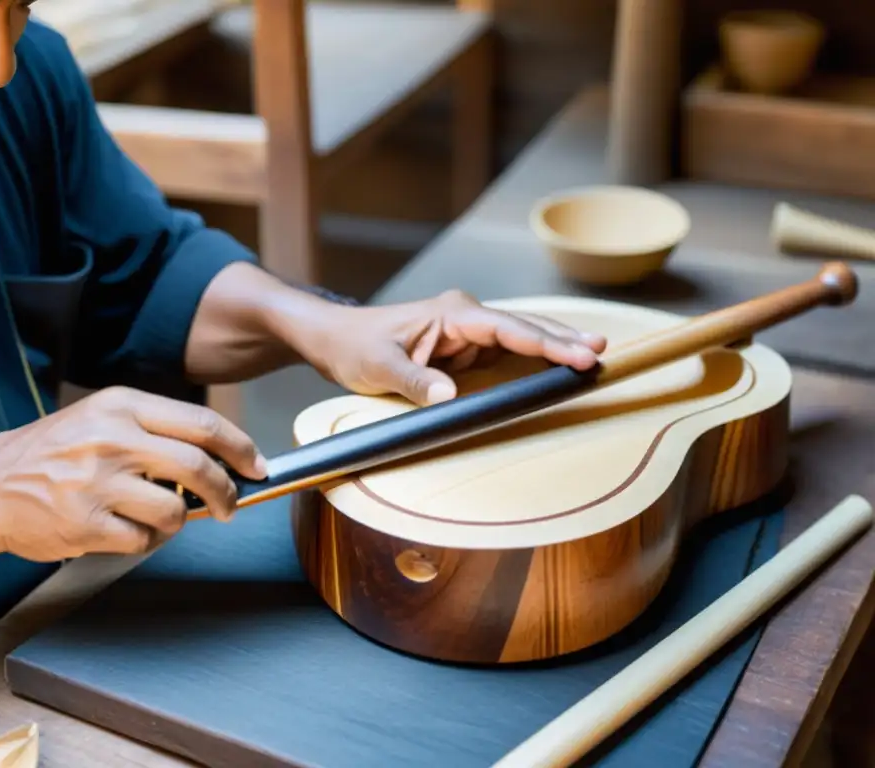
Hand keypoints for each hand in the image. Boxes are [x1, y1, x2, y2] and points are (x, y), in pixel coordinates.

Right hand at [0, 387, 266, 561]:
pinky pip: (144, 540)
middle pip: (199, 466)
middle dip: (227, 491)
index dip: (240, 447)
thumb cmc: (49, 454)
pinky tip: (124, 530)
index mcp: (120, 405)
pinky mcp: (84, 523)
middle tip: (231, 504)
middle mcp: (111, 438)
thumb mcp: (99, 419)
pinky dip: (145, 541)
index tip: (257, 466)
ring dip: (181, 521)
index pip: (202, 423)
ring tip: (159, 517)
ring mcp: (97, 481)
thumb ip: (155, 431)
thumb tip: (221, 458)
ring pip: (176, 509)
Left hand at [299, 289, 607, 405]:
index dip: (546, 342)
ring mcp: (468, 334)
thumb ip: (412, 380)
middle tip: (603, 354)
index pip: (509, 328)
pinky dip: (536, 361)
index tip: (579, 355)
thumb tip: (447, 396)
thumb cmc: (353, 346)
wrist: (334, 340)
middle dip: (564, 340)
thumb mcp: (376, 366)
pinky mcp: (466, 352)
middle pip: (525, 328)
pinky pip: (508, 355)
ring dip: (556, 349)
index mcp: (452, 313)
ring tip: (594, 358)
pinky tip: (560, 369)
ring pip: (522, 339)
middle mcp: (466, 317)